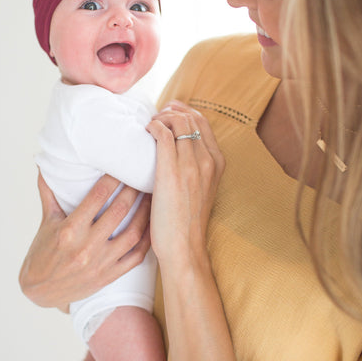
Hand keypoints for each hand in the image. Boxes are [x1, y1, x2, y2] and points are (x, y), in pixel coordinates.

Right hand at [19, 172, 150, 310]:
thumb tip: (44, 163)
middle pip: (119, 211)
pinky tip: (153, 225)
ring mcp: (100, 263)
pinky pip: (136, 256)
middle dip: (133, 190)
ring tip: (152, 196)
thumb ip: (49, 192)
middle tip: (141, 175)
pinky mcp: (109, 275)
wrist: (40, 291)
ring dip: (145, 212)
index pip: (97, 196)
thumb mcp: (46, 221)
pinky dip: (148, 240)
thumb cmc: (43, 252)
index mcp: (69, 230)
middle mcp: (86, 247)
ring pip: (133, 233)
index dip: (113, 178)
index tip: (121, 165)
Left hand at [146, 100, 224, 270]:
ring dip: (160, 118)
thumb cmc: (185, 223)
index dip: (184, 112)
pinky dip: (152, 127)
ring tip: (148, 127)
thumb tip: (175, 151)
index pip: (203, 122)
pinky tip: (144, 135)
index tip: (168, 115)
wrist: (184, 248)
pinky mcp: (172, 172)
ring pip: (178, 121)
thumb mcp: (200, 191)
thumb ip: (194, 169)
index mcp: (217, 163)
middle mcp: (208, 160)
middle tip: (154, 119)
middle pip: (191, 117)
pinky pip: (163, 134)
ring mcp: (192, 165)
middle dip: (170, 111)